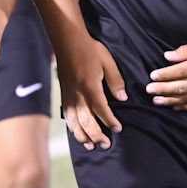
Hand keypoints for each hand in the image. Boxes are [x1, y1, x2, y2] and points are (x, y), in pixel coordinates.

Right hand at [57, 31, 127, 147]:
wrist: (67, 41)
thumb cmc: (89, 49)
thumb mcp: (107, 61)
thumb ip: (115, 81)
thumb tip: (123, 99)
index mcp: (90, 86)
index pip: (101, 110)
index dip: (110, 122)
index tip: (118, 129)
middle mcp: (77, 95)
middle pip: (86, 121)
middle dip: (97, 135)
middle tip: (106, 144)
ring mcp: (68, 96)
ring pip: (74, 122)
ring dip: (83, 136)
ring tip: (91, 146)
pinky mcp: (63, 95)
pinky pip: (67, 116)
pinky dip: (72, 128)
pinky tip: (77, 134)